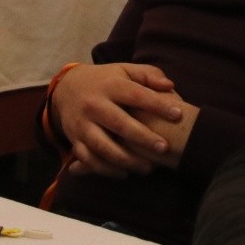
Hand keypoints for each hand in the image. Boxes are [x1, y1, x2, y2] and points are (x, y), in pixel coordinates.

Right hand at [50, 63, 182, 176]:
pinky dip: (105, 169)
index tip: (178, 114)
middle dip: (142, 138)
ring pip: (102, 146)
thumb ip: (148, 75)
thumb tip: (169, 85)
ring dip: (125, 159)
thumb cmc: (106, 81)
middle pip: (119, 123)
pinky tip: (125, 173)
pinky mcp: (74, 139)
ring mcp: (82, 124)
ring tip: (148, 168)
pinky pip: (88, 158)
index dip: (158, 105)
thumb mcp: (125, 70)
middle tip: (164, 148)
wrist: (66, 87)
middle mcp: (94, 104)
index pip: (136, 95)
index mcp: (110, 85)